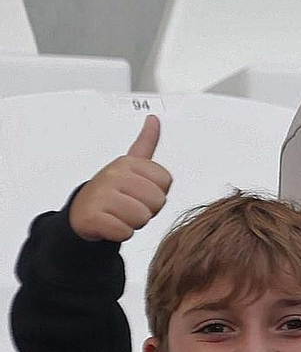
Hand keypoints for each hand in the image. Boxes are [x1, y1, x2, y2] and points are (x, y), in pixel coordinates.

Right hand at [68, 115, 171, 242]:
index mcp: (128, 162)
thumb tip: (154, 118)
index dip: (157, 192)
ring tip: (119, 214)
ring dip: (133, 223)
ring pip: (142, 218)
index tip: (139, 192)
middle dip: (147, 210)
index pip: (166, 182)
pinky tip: (109, 224)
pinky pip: (124, 232)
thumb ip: (146, 143)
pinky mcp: (93, 216)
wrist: (83, 212)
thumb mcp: (131, 164)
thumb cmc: (112, 191)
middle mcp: (114, 174)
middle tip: (129, 206)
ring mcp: (101, 194)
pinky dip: (119, 234)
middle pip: (157, 201)